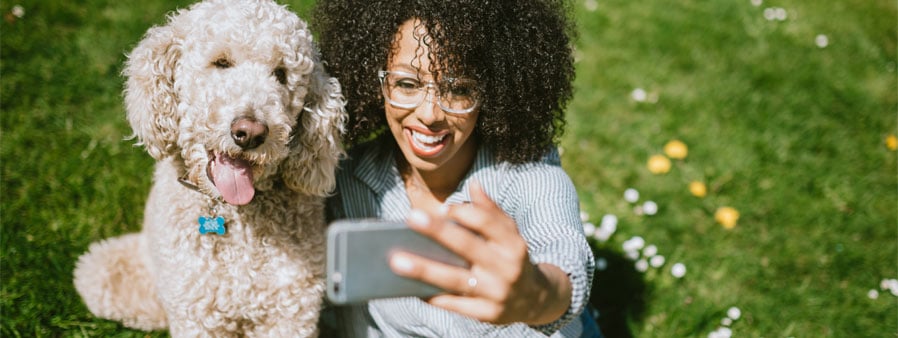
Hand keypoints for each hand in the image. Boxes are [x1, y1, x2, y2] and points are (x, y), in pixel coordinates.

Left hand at [389, 180, 571, 324]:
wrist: (534, 299)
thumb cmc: (511, 258)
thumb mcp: (509, 234)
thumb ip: (491, 211)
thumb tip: (473, 185)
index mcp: (513, 244)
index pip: (487, 222)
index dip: (464, 213)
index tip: (442, 208)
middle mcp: (507, 268)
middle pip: (468, 246)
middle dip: (439, 232)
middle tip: (411, 217)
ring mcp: (497, 293)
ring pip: (456, 280)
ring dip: (425, 270)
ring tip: (397, 261)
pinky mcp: (487, 314)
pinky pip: (455, 305)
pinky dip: (433, 296)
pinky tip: (412, 287)